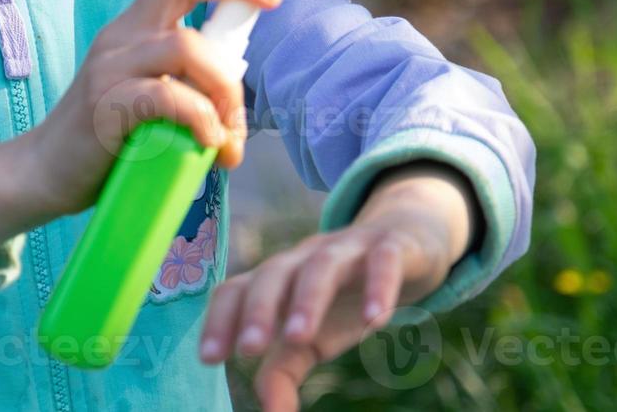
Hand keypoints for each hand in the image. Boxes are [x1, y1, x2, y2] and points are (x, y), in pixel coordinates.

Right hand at [30, 0, 282, 217]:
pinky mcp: (104, 106)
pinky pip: (165, 97)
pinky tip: (207, 143)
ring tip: (228, 134)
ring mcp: (109, 68)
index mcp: (134, 27)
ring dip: (224, 90)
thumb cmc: (109, 138)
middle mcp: (121, 36)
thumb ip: (186, 88)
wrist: (44, 174)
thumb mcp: (149, 99)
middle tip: (258, 54)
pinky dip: (200, 118)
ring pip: (185, 48)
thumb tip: (238, 111)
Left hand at [198, 164, 479, 411]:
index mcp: (278, 278)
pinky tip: (376, 321)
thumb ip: (283, 371)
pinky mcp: (391, 246)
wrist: (407, 246)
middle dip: (259, 310)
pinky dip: (378, 287)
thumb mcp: (314, 338)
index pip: (237, 289)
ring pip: (322, 265)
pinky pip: (383, 260)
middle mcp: (305, 257)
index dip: (220, 320)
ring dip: (308, 299)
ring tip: (300, 338)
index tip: (209, 358)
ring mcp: (348, 247)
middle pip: (274, 272)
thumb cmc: (346, 298)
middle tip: (248, 349)